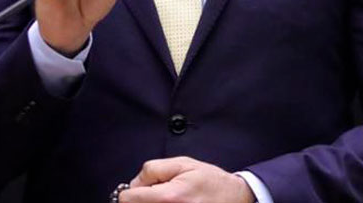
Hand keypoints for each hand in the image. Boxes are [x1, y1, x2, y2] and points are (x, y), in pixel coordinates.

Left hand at [120, 157, 255, 202]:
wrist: (235, 199)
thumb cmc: (210, 181)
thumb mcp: (183, 164)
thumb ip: (153, 169)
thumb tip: (134, 184)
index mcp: (169, 197)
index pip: (127, 199)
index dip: (131, 191)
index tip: (142, 189)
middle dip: (141, 200)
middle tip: (157, 194)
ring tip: (168, 201)